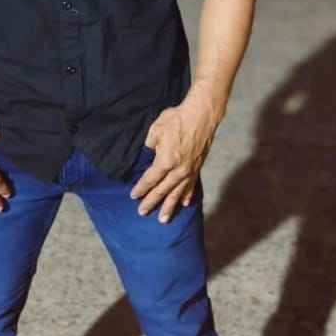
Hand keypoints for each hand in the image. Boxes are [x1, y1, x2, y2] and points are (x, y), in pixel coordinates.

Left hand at [130, 95, 219, 222]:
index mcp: (165, 161)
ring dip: (169, 206)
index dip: (141, 188)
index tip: (133, 196)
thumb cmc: (177, 119)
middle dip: (151, 202)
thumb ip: (150, 145)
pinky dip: (187, 195)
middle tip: (142, 212)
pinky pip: (191, 186)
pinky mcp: (197, 167)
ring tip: (163, 219)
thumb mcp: (156, 129)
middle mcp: (178, 170)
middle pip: (162, 190)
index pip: (150, 179)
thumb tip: (150, 153)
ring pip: (177, 193)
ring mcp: (189, 170)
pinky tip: (184, 204)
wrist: (201, 115)